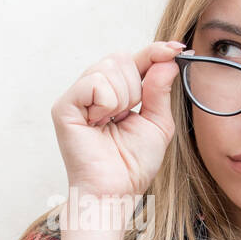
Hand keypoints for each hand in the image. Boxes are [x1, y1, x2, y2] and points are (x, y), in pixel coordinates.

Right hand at [52, 41, 183, 199]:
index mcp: (113, 93)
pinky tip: (100, 122)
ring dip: (123, 97)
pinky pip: (94, 82)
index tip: (176, 48)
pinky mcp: (64, 106)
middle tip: (128, 115)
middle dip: (136, 86)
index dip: (154, 51)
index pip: (133, 60)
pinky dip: (107, 103)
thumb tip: (167, 59)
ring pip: (109, 67)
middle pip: (120, 57)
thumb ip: (160, 90)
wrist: (115, 190)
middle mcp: (92, 91)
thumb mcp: (157, 123)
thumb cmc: (132, 164)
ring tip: (113, 123)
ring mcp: (76, 97)